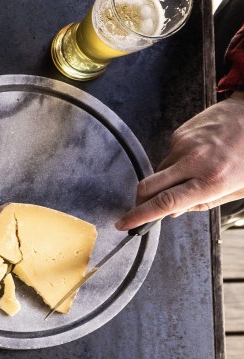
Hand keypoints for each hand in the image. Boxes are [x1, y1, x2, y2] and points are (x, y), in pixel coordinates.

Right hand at [117, 93, 243, 229]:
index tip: (126, 223)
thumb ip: (205, 203)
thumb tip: (174, 212)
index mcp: (212, 180)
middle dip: (140, 202)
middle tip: (141, 209)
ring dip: (165, 181)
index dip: (140, 216)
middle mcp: (194, 162)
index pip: (166, 202)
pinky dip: (176, 163)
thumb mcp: (238, 189)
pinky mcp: (179, 135)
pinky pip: (168, 156)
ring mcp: (184, 146)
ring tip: (190, 175)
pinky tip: (195, 157)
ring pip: (159, 173)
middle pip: (149, 187)